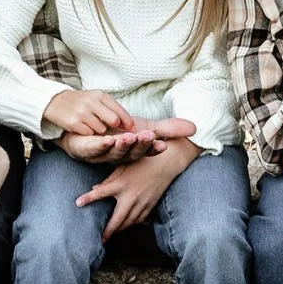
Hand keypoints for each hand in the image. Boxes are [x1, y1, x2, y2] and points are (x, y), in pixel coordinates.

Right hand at [42, 88, 132, 135]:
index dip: (128, 122)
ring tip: (92, 124)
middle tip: (109, 128)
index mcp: (100, 95)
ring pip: (101, 129)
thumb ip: (113, 109)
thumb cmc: (82, 102)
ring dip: (99, 131)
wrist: (56, 102)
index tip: (132, 130)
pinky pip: (88, 134)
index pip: (120, 111)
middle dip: (114, 127)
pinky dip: (88, 133)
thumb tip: (131, 125)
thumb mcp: (98, 100)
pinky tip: (83, 126)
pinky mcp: (73, 122)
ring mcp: (82, 112)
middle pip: (113, 121)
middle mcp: (91, 102)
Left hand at [57, 116, 196, 162]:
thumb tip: (195, 128)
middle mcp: (122, 155)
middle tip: (147, 136)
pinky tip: (107, 139)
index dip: (155, 148)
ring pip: (116, 152)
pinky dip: (102, 145)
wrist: (87, 133)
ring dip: (123, 146)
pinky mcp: (88, 151)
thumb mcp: (146, 128)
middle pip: (134, 153)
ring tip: (128, 137)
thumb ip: (169, 128)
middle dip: (141, 145)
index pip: (148, 151)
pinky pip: (96, 149)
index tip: (164, 144)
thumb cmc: (118, 132)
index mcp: (136, 151)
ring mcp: (104, 155)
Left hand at [77, 138, 200, 237]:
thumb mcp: (123, 167)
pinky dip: (130, 225)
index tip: (77, 203)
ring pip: (128, 223)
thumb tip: (94, 189)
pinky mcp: (149, 206)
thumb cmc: (141, 163)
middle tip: (99, 240)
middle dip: (107, 232)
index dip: (88, 198)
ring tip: (109, 235)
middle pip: (116, 220)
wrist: (165, 164)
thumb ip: (109, 179)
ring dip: (118, 230)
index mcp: (122, 184)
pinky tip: (124, 227)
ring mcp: (142, 203)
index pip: (100, 193)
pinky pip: (138, 220)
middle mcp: (131, 196)